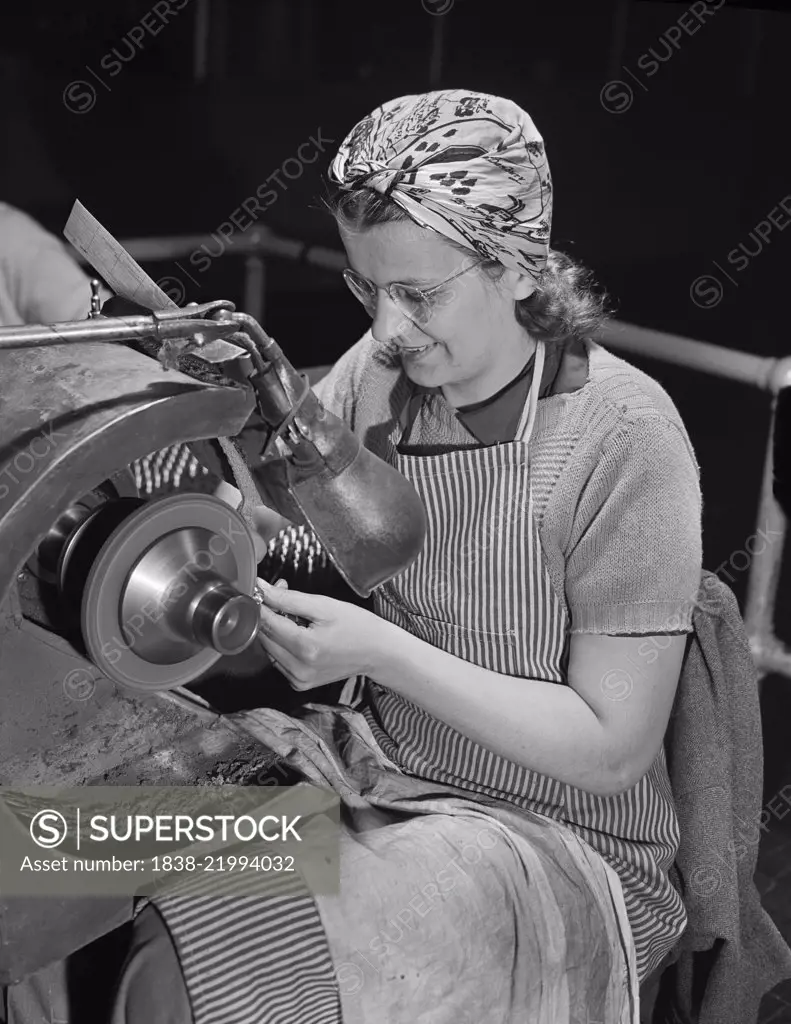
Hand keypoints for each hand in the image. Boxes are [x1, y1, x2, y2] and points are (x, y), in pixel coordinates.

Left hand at [256, 578, 386, 690]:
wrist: (378, 652)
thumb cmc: (357, 626)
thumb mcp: (324, 605)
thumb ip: (288, 598)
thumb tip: (261, 589)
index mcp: (306, 647)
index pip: (266, 622)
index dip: (262, 603)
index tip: (262, 589)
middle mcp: (299, 668)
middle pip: (265, 636)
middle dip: (269, 614)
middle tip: (284, 594)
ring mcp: (299, 679)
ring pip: (269, 649)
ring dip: (275, 630)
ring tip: (296, 616)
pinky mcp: (300, 684)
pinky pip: (278, 661)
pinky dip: (282, 645)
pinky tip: (300, 635)